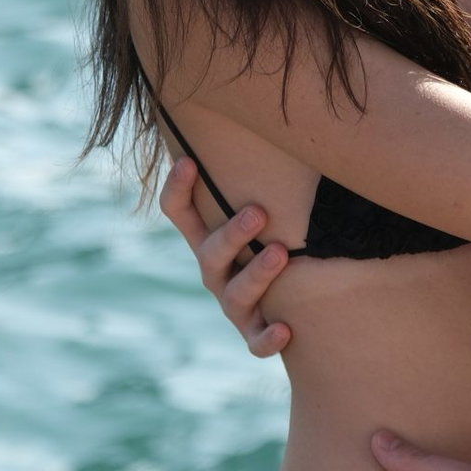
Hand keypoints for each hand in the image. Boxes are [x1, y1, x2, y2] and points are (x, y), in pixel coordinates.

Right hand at [157, 159, 291, 357]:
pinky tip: (286, 329)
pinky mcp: (255, 333)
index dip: (178, 189)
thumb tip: (292, 128)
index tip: (189, 160)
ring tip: (281, 253)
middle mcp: (215, 272)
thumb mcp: (267, 210)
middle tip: (258, 212)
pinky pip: (256, 342)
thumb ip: (267, 179)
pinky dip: (267, 338)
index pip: (179, 213)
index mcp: (209, 239)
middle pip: (209, 253)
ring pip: (235, 294)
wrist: (292, 307)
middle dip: (232, 234)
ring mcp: (233, 305)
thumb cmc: (278, 239)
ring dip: (257, 274)